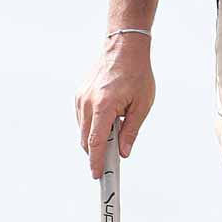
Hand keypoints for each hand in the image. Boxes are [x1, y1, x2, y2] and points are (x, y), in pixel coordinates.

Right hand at [76, 35, 154, 178]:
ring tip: (115, 133)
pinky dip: (92, 126)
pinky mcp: (79, 94)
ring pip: (83, 130)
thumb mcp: (142, 104)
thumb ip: (131, 130)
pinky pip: (82, 118)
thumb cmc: (136, 73)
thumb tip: (124, 152)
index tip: (97, 175)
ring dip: (95, 138)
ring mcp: (81, 97)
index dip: (96, 162)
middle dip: (96, 153)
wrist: (124, 46)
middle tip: (111, 162)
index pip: (95, 142)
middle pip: (86, 140)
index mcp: (104, 105)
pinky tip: (107, 120)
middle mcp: (87, 102)